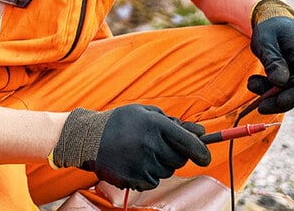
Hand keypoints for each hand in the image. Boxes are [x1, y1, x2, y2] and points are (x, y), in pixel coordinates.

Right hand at [52, 104, 210, 190]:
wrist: (88, 138)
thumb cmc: (120, 122)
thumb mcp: (145, 112)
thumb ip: (173, 122)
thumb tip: (200, 132)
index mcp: (155, 124)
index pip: (188, 142)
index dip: (202, 151)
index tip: (205, 156)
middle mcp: (150, 145)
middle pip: (179, 159)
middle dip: (175, 154)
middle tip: (160, 146)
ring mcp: (142, 163)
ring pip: (166, 171)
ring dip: (160, 163)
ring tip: (141, 151)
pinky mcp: (134, 178)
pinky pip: (153, 181)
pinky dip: (148, 174)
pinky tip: (134, 161)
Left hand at [248, 0, 293, 113]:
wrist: (277, 20)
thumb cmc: (269, 29)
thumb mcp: (264, 41)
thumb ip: (272, 61)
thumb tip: (280, 82)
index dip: (290, 96)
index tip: (267, 105)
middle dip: (279, 98)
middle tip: (257, 105)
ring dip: (276, 93)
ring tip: (252, 83)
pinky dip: (279, 89)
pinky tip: (261, 82)